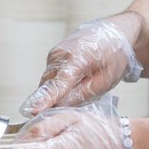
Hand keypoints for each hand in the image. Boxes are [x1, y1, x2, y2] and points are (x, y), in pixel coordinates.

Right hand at [19, 18, 140, 116]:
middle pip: (48, 86)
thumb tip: (61, 106)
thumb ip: (83, 93)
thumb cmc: (114, 56)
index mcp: (77, 58)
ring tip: (76, 93)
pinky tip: (74, 84)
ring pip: (48, 83)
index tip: (34, 110)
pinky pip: (51, 78)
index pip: (58, 84)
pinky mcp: (53, 57)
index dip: (46, 99)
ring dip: (55, 94)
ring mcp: (54, 55)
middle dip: (51, 102)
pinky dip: (58, 86)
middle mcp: (61, 54)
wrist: (114, 33)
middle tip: (63, 115)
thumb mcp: (106, 79)